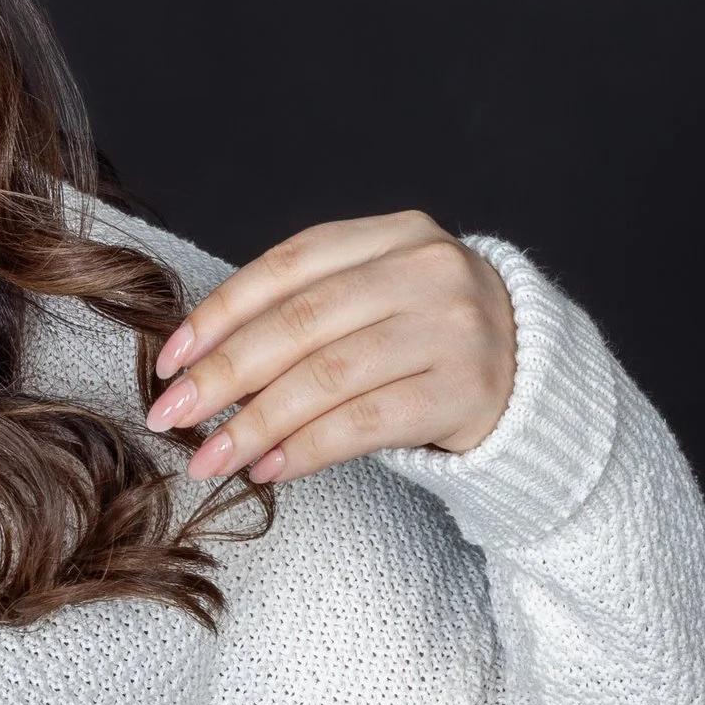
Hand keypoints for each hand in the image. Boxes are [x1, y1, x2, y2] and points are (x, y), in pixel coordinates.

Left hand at [144, 211, 515, 484]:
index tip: (170, 359)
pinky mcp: (466, 390)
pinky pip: (366, 422)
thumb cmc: (431, 343)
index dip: (221, 312)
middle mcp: (428, 271)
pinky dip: (308, 449)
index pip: (289, 265)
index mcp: (396, 234)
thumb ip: (309, 313)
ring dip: (256, 424)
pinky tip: (270, 469)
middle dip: (224, 374)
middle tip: (169, 416)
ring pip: (327, 377)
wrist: (535, 382)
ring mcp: (453, 328)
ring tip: (210, 459)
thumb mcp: (380, 300)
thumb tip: (199, 364)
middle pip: (300, 322)